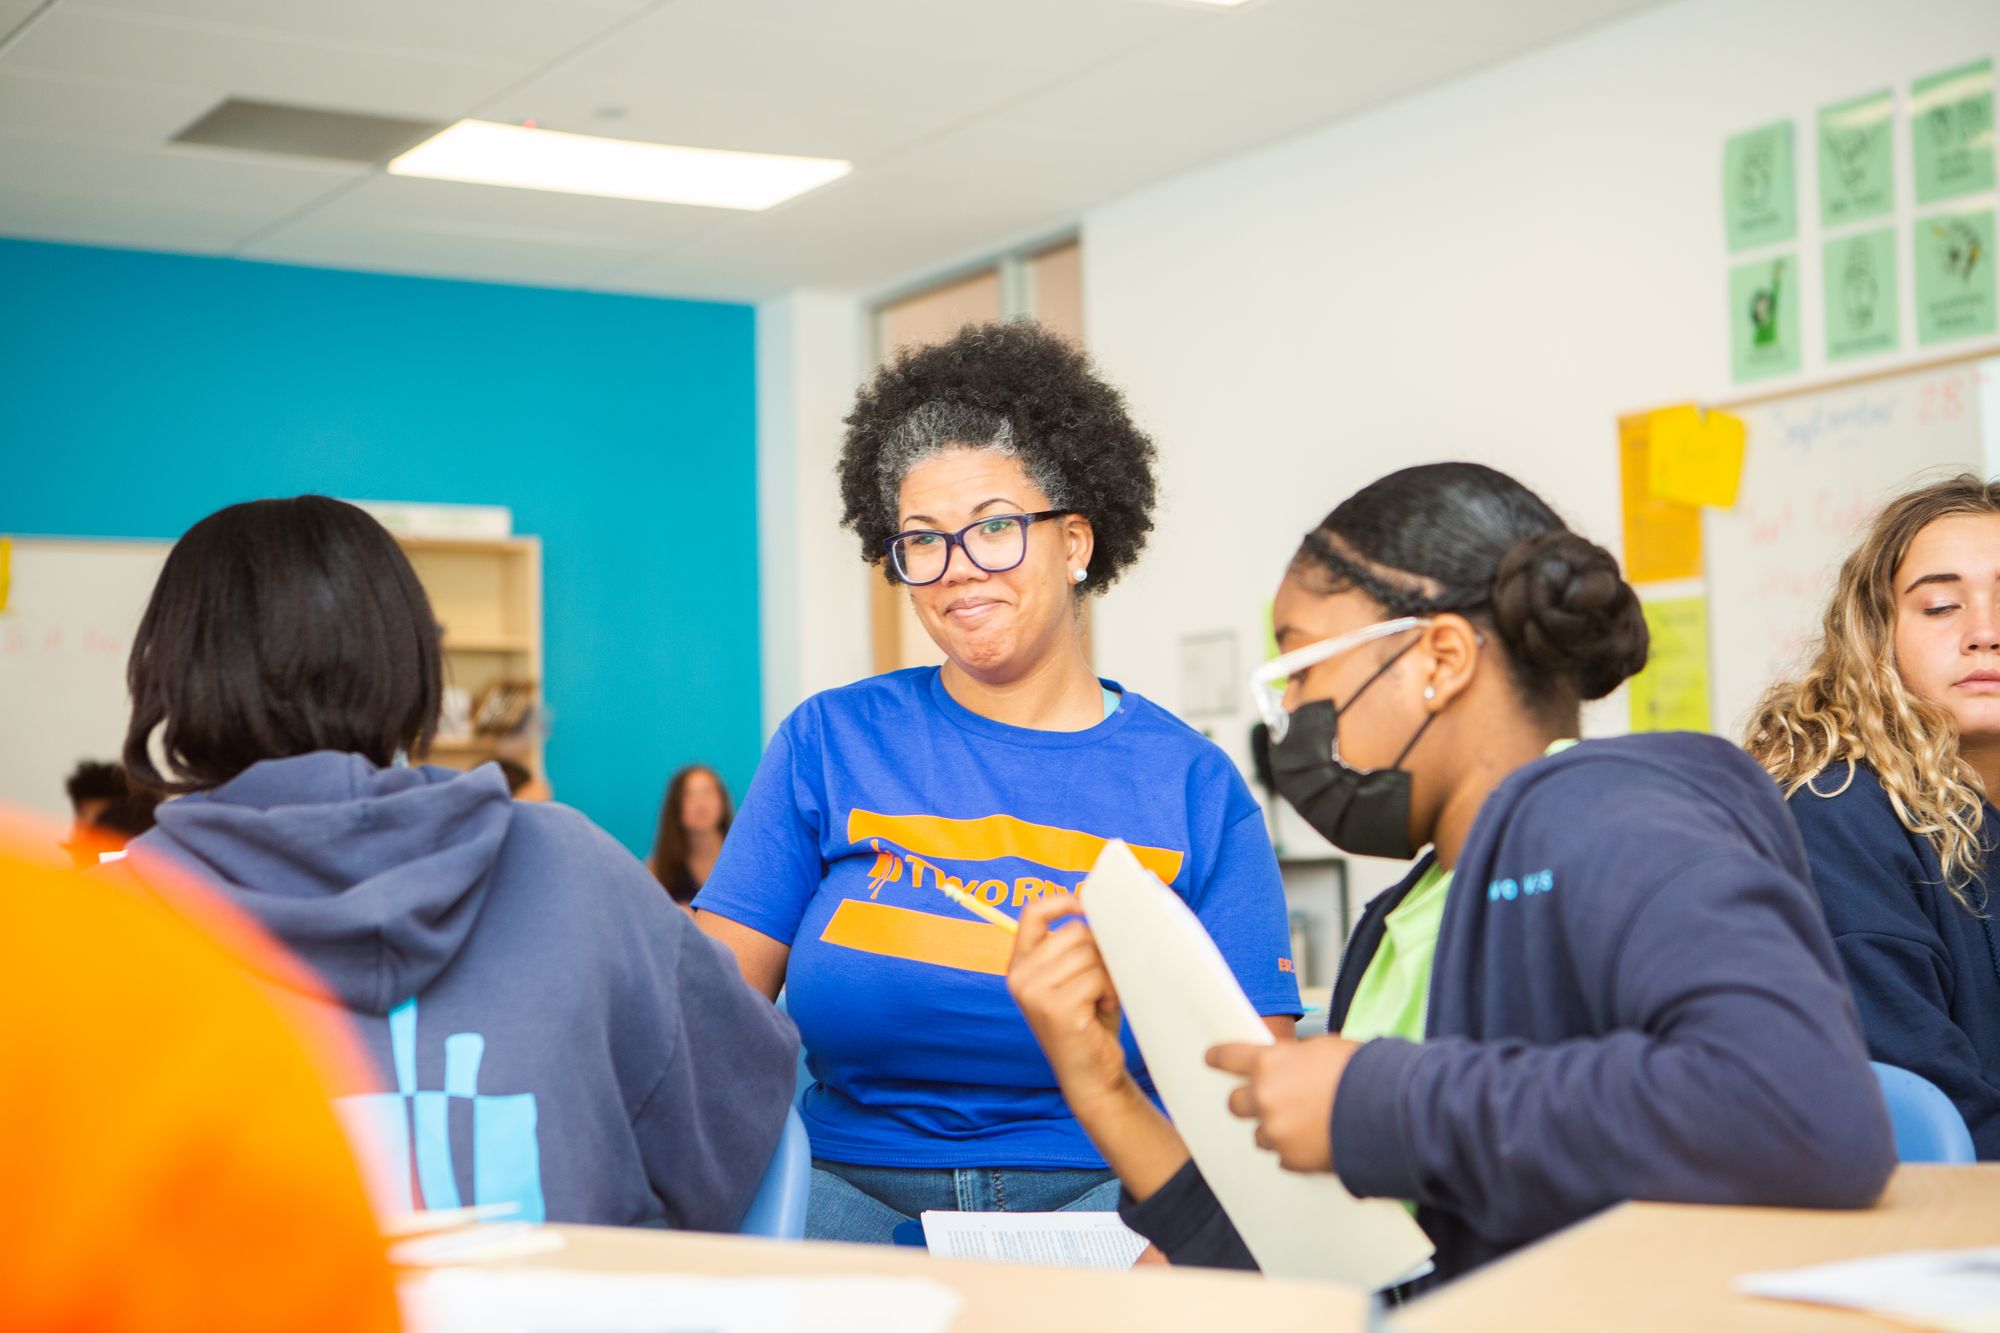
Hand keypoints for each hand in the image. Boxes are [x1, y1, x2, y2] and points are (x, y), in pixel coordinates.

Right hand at [1006, 892, 1132, 1109]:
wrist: (1092, 1075)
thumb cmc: (1089, 1021)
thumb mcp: (1076, 976)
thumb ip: (1076, 943)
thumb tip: (1093, 897)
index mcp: (1020, 966)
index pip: (1032, 913)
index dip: (1061, 901)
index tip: (1085, 904)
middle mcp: (1021, 977)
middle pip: (1075, 932)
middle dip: (1100, 952)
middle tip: (1102, 981)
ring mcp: (1035, 993)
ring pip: (1090, 954)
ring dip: (1107, 975)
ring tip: (1100, 998)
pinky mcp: (1057, 1008)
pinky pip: (1098, 976)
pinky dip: (1110, 991)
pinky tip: (1101, 1010)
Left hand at [1206, 1035, 1360, 1173]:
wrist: (1390, 1110)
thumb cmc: (1362, 1071)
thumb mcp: (1323, 1050)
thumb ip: (1294, 1058)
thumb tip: (1287, 1063)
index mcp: (1268, 1063)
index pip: (1227, 1057)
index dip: (1218, 1057)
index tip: (1210, 1058)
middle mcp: (1264, 1097)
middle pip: (1235, 1103)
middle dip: (1250, 1102)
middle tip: (1268, 1102)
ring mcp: (1275, 1132)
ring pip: (1259, 1133)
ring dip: (1275, 1129)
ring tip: (1306, 1124)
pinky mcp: (1291, 1159)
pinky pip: (1283, 1157)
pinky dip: (1295, 1151)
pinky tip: (1318, 1141)